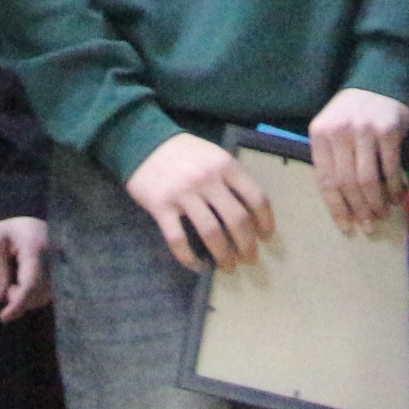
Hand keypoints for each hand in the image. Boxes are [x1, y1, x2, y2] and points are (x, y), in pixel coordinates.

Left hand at [0, 215, 51, 319]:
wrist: (32, 211)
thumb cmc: (10, 226)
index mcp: (34, 249)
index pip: (30, 284)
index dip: (17, 305)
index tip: (3, 318)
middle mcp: (52, 257)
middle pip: (39, 293)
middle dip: (20, 301)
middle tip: (8, 290)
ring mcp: (60, 262)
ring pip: (46, 294)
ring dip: (28, 298)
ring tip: (15, 286)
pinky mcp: (62, 267)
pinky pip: (51, 290)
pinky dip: (36, 295)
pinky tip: (26, 285)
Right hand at [125, 132, 275, 272]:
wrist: (142, 141)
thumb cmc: (184, 151)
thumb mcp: (214, 154)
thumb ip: (231, 176)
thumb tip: (251, 209)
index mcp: (225, 165)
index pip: (256, 197)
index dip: (265, 221)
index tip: (266, 237)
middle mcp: (207, 179)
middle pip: (236, 220)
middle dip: (247, 245)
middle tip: (250, 259)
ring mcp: (183, 194)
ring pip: (211, 233)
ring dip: (224, 256)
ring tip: (229, 266)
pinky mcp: (161, 207)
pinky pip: (178, 240)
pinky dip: (190, 259)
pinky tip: (199, 266)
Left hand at [308, 88, 408, 236]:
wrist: (380, 81)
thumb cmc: (353, 112)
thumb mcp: (332, 129)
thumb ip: (332, 159)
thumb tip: (341, 204)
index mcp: (320, 133)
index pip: (325, 180)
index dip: (336, 208)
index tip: (346, 227)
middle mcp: (339, 131)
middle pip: (347, 183)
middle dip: (358, 210)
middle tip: (368, 226)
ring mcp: (364, 130)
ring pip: (367, 180)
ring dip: (375, 203)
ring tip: (381, 215)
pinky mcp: (388, 130)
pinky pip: (390, 168)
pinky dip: (393, 188)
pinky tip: (396, 198)